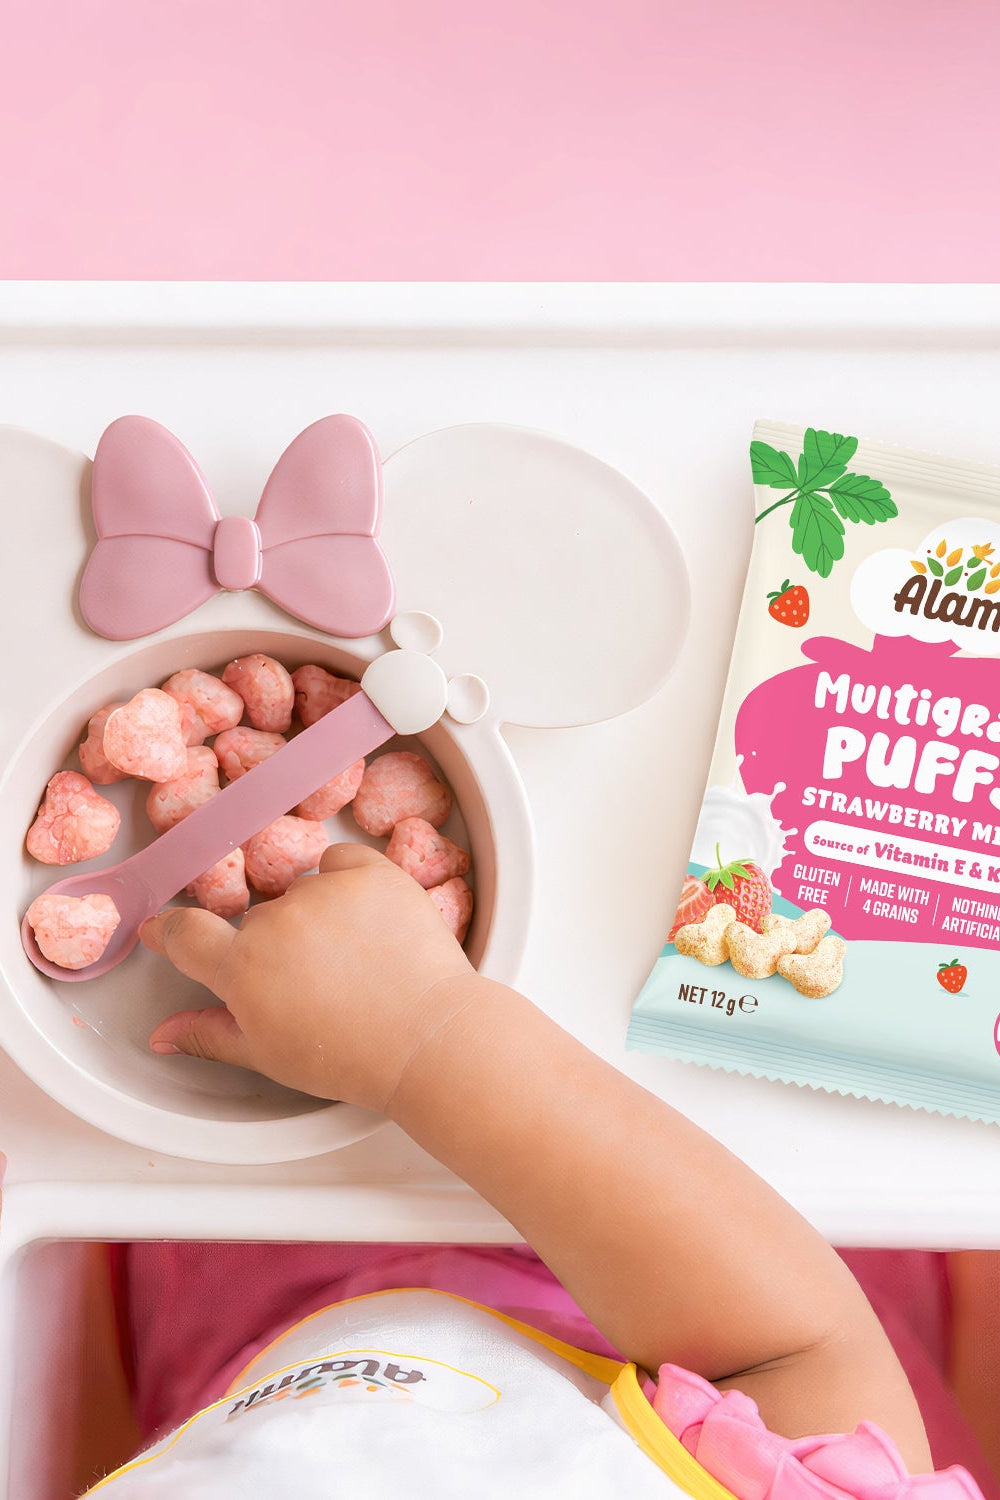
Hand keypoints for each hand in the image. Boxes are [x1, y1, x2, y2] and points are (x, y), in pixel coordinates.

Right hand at [140, 844, 480, 1111]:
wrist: (429, 1038)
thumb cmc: (351, 1056)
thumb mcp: (269, 1055)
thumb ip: (210, 1035)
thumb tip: (162, 1035)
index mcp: (241, 968)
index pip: (185, 932)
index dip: (170, 929)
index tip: (165, 928)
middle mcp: (275, 922)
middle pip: (256, 922)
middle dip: (274, 947)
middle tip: (314, 983)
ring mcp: (324, 892)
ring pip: (300, 892)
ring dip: (315, 915)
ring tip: (354, 959)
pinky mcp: (370, 872)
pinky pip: (340, 861)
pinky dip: (347, 882)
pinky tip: (367, 921)